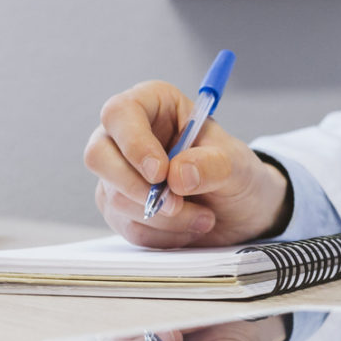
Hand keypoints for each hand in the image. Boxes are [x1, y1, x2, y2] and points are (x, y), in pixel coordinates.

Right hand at [83, 80, 291, 248]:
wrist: (242, 209)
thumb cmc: (236, 172)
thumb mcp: (237, 163)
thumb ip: (211, 164)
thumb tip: (177, 176)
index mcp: (153, 105)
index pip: (119, 113)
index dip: (133, 144)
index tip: (159, 173)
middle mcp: (127, 135)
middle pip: (98, 156)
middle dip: (137, 188)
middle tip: (177, 205)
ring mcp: (119, 173)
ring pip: (115, 198)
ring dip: (162, 218)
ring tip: (204, 218)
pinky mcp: (121, 207)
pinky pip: (129, 227)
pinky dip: (163, 235)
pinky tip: (190, 228)